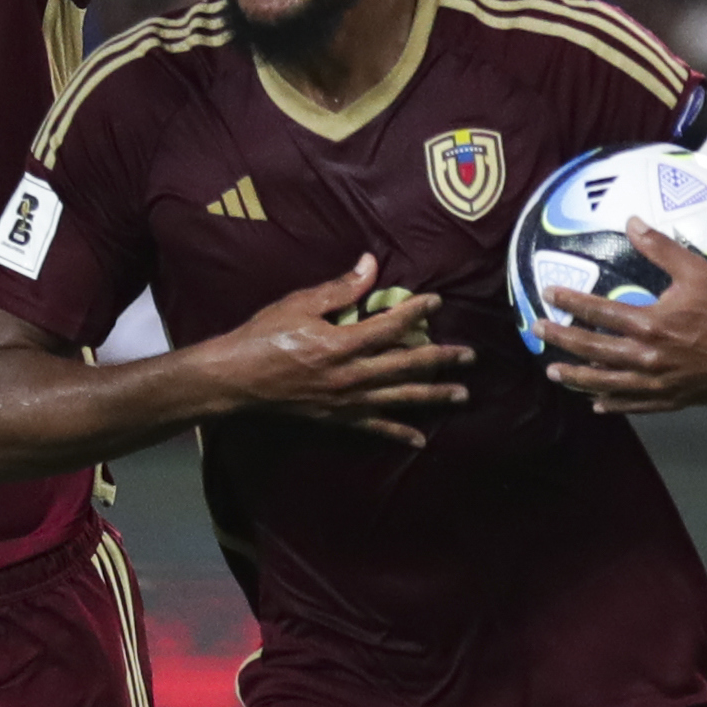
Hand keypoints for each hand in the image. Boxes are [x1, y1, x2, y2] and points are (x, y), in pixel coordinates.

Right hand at [201, 252, 475, 448]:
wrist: (236, 380)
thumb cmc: (263, 337)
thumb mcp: (299, 304)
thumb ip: (340, 289)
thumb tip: (370, 265)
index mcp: (342, 343)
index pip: (391, 326)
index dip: (417, 312)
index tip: (437, 302)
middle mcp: (352, 375)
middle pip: (408, 365)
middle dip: (442, 359)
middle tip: (470, 356)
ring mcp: (347, 401)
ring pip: (400, 398)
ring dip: (434, 396)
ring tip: (462, 395)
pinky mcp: (338, 419)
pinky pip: (375, 428)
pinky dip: (398, 434)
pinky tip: (420, 440)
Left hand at [538, 226, 706, 413]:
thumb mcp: (696, 270)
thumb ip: (660, 247)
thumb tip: (632, 221)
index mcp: (649, 323)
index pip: (598, 312)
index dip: (570, 302)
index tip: (548, 294)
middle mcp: (646, 357)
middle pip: (592, 350)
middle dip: (561, 339)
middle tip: (537, 331)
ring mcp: (657, 383)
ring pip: (606, 383)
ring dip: (577, 377)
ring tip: (554, 373)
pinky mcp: (671, 399)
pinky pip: (634, 404)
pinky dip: (613, 404)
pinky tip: (597, 403)